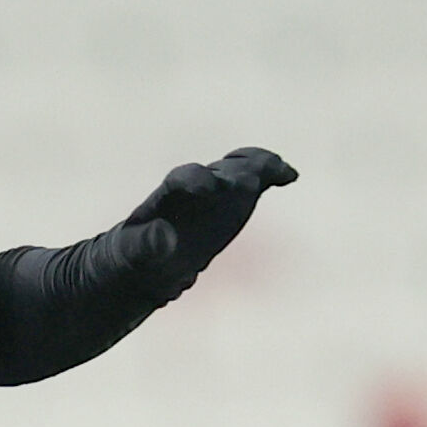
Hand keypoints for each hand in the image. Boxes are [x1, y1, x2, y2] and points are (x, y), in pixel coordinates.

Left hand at [124, 148, 298, 282]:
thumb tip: (166, 238)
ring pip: (239, 171)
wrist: (152, 257)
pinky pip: (255, 179)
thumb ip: (149, 244)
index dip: (197, 180)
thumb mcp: (136, 253)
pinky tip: (290, 176)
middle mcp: (195, 185)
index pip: (184, 178)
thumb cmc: (137, 255)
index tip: (210, 188)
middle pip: (218, 172)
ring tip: (280, 171)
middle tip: (249, 182)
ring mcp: (218, 188)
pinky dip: (271, 174)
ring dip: (258, 169)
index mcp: (168, 196)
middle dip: (233, 175)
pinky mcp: (235, 197)